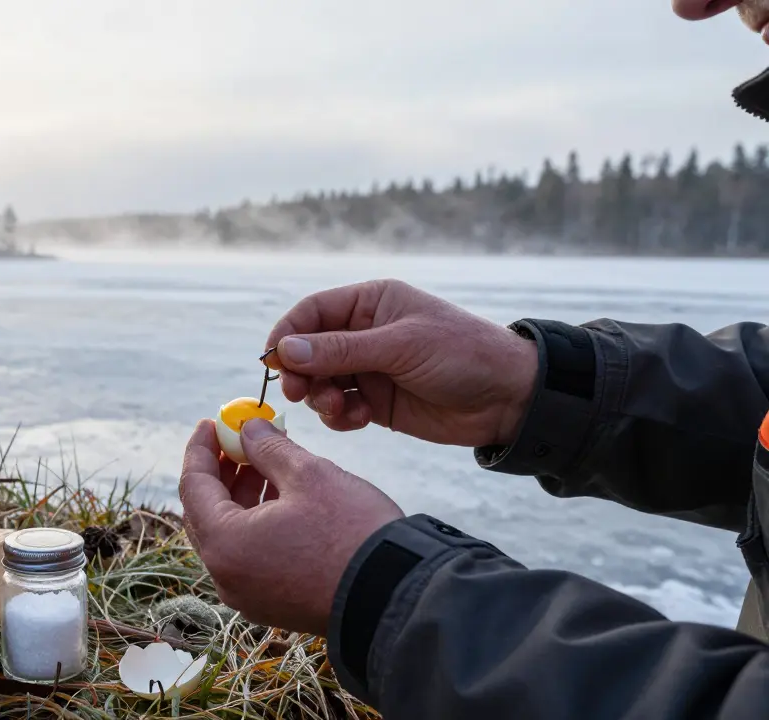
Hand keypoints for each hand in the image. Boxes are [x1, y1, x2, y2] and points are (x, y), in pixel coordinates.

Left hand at [179, 417, 402, 636]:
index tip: (211, 422)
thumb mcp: (309, 475)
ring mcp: (248, 596)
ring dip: (240, 495)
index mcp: (226, 545)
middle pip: (205, 513)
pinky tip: (280, 495)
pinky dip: (256, 522)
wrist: (396, 596)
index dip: (200, 449)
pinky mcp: (272, 603)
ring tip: (264, 459)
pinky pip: (250, 556)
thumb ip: (268, 447)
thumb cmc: (352, 533)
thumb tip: (247, 428)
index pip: (193, 487)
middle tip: (237, 439)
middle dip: (220, 472)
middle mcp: (227, 577)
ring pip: (229, 535)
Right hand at [265, 279, 538, 447]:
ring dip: (322, 397)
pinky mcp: (376, 402)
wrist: (509, 398)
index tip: (274, 362)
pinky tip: (359, 419)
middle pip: (309, 350)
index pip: (312, 313)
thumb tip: (285, 350)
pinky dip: (341, 417)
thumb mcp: (400, 346)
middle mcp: (364, 333)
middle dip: (301, 372)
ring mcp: (369, 369)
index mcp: (370, 303)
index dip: (288, 335)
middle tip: (299, 393)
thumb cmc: (462, 354)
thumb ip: (341, 350)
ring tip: (342, 408)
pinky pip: (340, 408)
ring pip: (321, 383)